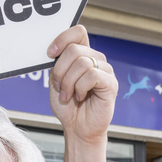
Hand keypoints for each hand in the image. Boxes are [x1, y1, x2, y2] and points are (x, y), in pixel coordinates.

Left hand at [47, 24, 117, 143]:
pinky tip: (80, 96)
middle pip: (74, 49)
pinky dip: (80, 88)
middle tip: (59, 87)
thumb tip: (55, 52)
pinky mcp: (110, 83)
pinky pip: (92, 76)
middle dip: (60, 71)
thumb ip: (57, 65)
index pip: (78, 32)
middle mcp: (96, 59)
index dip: (62, 38)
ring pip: (82, 63)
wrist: (77, 128)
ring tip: (68, 95)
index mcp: (83, 55)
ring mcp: (105, 70)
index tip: (50, 54)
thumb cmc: (68, 107)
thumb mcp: (56, 82)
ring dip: (68, 82)